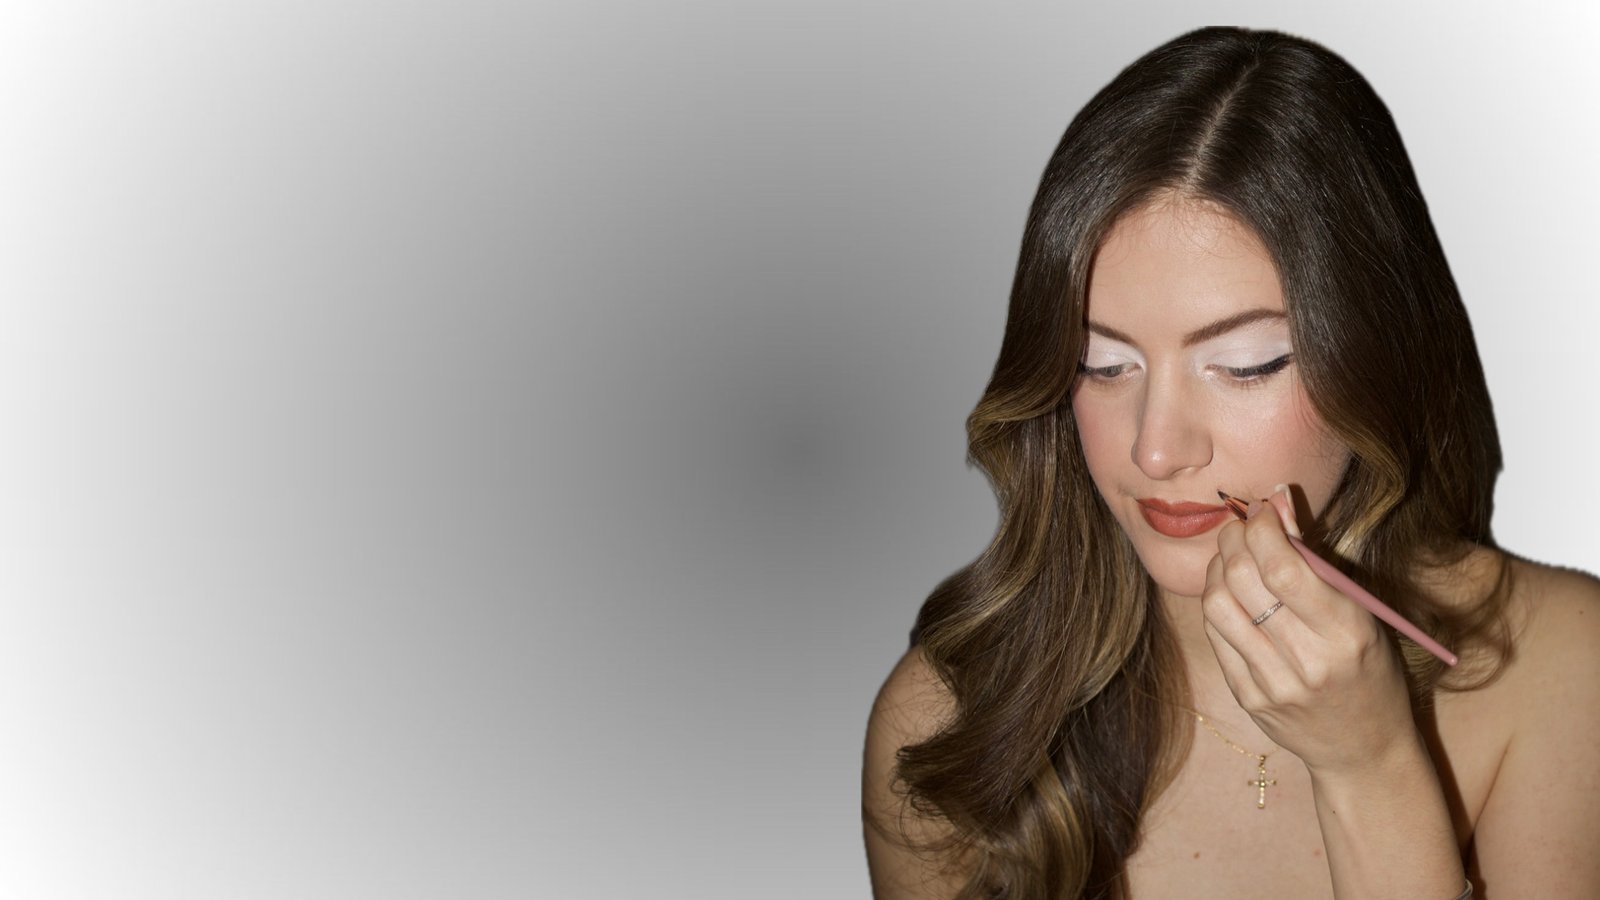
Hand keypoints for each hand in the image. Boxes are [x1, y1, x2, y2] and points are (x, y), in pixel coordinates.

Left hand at [1201, 486, 1416, 775]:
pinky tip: (1227, 591)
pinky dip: (1216, 603)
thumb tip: (1277, 501)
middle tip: (1240, 526)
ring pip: (1219, 606)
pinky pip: (1216, 636)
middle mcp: (1308, 661)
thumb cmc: (1370, 669)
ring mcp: (1272, 684)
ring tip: (1231, 556)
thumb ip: (1318, 562)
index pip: (1283, 568)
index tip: (1260, 510)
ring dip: (1217, 568)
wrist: (1364, 748)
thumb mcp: (1362, 614)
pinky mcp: (1248, 698)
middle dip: (1234, 540)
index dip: (1262, 529)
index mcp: (1347, 633)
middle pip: (1244, 581)